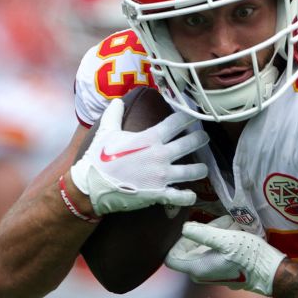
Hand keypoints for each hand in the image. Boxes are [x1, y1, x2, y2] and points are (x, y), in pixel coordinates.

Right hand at [70, 98, 208, 214]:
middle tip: (204, 138)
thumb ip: (114, 115)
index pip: (176, 122)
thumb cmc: (99, 158)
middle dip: (200, 139)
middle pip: (190, 143)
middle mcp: (161, 155)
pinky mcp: (159, 194)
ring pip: (193, 171)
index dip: (188, 116)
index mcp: (150, 138)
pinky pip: (181, 196)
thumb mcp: (106, 132)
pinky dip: (188, 196)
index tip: (195, 114)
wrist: (92, 186)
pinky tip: (191, 195)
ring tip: (203, 168)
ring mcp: (162, 176)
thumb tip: (118, 101)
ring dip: (200, 169)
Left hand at [166, 216, 285, 295]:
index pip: (172, 257)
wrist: (270, 272)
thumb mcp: (226, 240)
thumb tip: (184, 228)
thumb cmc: (249, 258)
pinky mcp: (222, 267)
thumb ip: (203, 233)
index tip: (191, 229)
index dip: (176, 242)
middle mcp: (201, 272)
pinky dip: (223, 238)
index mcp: (197, 268)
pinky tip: (237, 230)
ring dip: (217, 232)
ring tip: (233, 224)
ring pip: (205, 246)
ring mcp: (211, 271)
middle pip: (190, 247)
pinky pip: (215, 250)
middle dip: (204, 231)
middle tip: (222, 222)